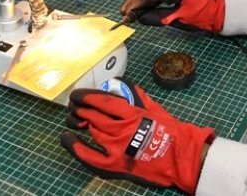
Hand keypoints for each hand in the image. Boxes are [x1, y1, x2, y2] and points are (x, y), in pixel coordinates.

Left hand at [60, 80, 214, 193]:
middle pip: (93, 115)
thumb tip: (120, 81)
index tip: (78, 94)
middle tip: (73, 105)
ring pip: (91, 131)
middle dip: (80, 108)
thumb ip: (136, 94)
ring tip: (73, 117)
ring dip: (78, 122)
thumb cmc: (170, 131)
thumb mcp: (154, 108)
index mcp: (133, 114)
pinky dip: (76, 147)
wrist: (179, 158)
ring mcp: (116, 149)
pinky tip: (66, 138)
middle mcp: (122, 130)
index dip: (87, 96)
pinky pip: (89, 156)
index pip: (103, 101)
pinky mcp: (114, 165)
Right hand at [120, 0, 224, 32]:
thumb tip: (139, 18)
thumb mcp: (178, 20)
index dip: (135, 7)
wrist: (213, 7)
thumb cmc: (199, 14)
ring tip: (127, 9)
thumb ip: (157, 18)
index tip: (126, 16)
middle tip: (123, 13)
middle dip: (132, 2)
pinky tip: (137, 2)